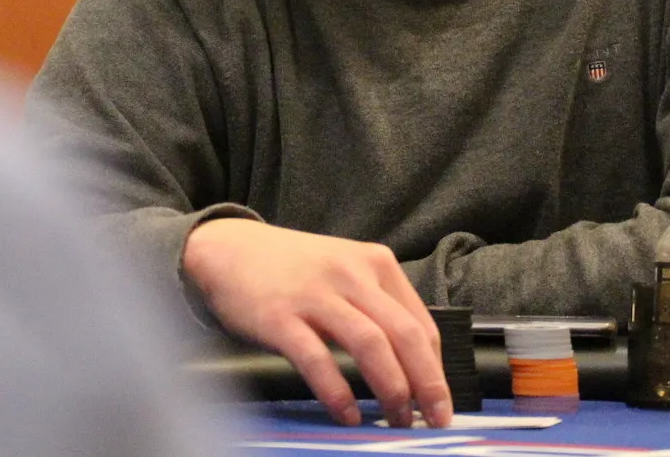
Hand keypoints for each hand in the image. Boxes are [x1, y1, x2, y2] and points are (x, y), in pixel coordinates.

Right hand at [181, 218, 450, 427]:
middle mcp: (350, 274)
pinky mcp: (281, 317)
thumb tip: (411, 363)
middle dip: (427, 384)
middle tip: (435, 419)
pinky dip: (338, 392)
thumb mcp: (344, 269)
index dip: (435, 368)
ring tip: (396, 420)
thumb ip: (376, 304)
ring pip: (370, 345)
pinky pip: (318, 359)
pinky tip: (347, 414)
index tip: (440, 399)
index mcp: (375, 262)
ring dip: (391, 390)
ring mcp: (316, 294)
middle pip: (404, 335)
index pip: (421, 322)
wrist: (229, 249)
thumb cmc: (291, 268)